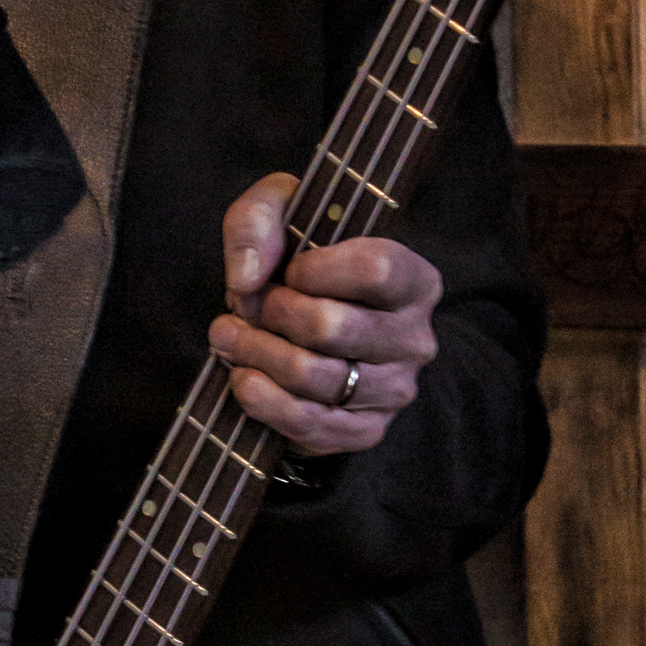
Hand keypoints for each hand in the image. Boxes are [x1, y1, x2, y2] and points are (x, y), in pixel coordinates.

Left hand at [208, 172, 440, 457]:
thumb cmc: (299, 264)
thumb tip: (248, 279)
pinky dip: (264, 401)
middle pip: (332, 327)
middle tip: (244, 307)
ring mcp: (394, 390)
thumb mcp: (279, 215)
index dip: (314, 271)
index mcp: (416, 281)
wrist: (302, 329)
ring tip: (229, 337)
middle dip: (270, 314)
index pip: (374, 270)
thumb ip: (259, 220)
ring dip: (256, 354)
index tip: (287, 271)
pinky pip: (309, 423)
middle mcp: (416, 339)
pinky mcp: (365, 431)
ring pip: (312, 376)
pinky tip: (245, 378)